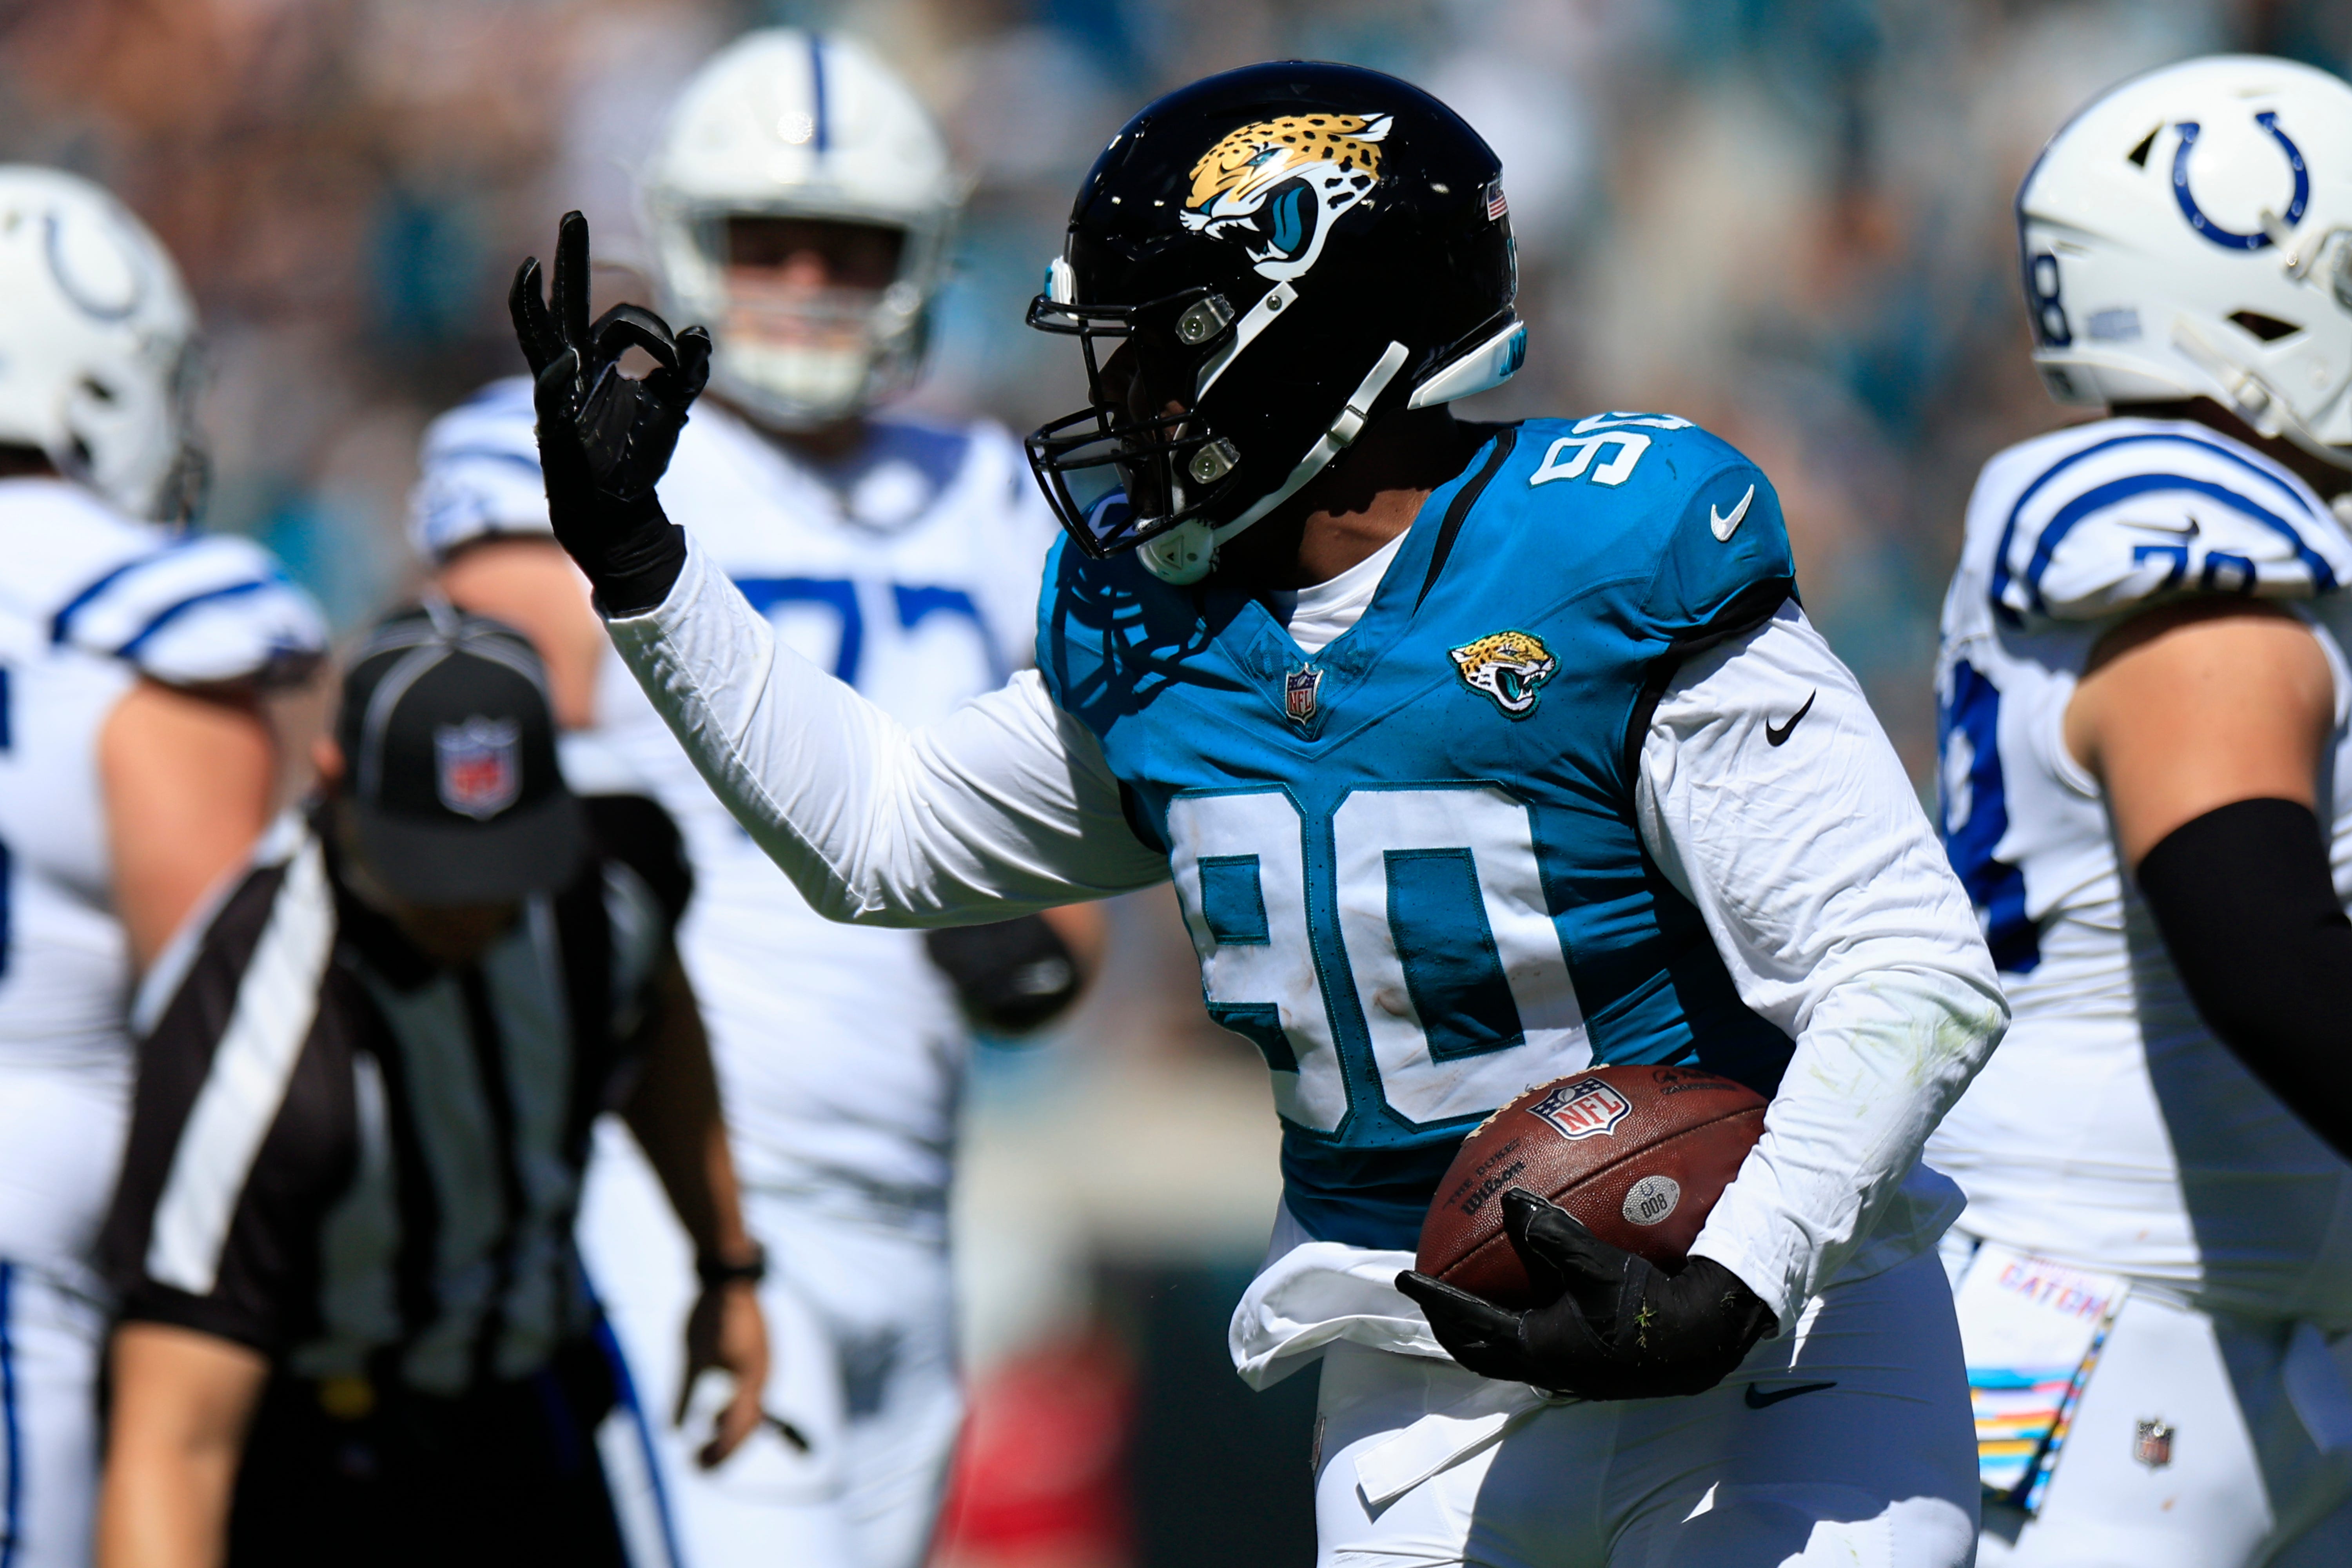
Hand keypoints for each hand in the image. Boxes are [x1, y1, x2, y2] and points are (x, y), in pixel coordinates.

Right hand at [509, 210, 710, 611]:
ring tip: (531, 266)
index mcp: (600, 359)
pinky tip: (566, 358)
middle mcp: (575, 368)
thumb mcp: (674, 406)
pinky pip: (550, 393)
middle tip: (574, 214)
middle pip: (568, 303)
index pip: (625, 320)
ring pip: (539, 336)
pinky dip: (557, 376)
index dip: (659, 332)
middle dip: (571, 259)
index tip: (682, 357)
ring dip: (533, 302)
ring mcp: (560, 393)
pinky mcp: (558, 427)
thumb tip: (702, 331)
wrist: (618, 511)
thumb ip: (688, 369)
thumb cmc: (639, 457)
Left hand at [678, 1280, 768, 1467]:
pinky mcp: (755, 1357)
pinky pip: (748, 1396)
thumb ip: (683, 1395)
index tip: (697, 1468)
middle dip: (725, 1448)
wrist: (729, 1277)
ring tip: (704, 1444)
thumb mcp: (692, 1357)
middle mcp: (762, 1377)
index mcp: (751, 1380)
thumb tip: (671, 1431)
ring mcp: (762, 1366)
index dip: (719, 1453)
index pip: (738, 1429)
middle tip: (698, 1465)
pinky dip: (732, 1413)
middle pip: (748, 1425)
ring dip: (728, 1432)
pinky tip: (712, 1416)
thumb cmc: (710, 1315)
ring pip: (749, 1411)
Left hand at [1395, 1187, 1774, 1399]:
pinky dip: (1513, 1329)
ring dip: (1479, 1332)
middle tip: (1429, 1298)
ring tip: (1466, 1305)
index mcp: (1537, 1347)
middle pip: (1477, 1351)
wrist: (1701, 1342)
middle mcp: (1545, 1366)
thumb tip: (1511, 1200)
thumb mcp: (1598, 1265)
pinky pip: (1532, 1350)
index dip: (1434, 1299)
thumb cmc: (1649, 1305)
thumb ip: (1552, 1234)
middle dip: (1448, 1326)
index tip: (1405, 1279)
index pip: (1468, 1321)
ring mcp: (1566, 1371)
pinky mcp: (1587, 1367)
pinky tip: (1528, 1305)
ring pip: (1504, 1356)